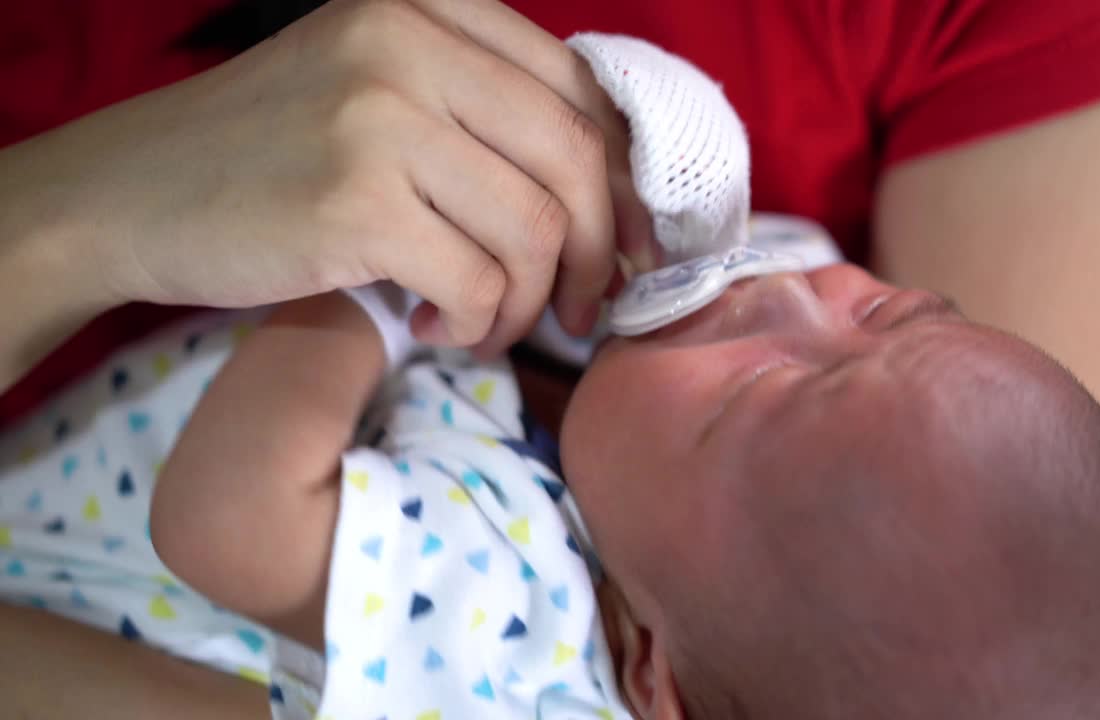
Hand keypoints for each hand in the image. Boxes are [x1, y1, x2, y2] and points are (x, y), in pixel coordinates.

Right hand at [9, 0, 649, 353]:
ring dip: (528, 302)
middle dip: (598, 254)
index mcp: (426, 7)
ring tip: (485, 324)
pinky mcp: (353, 203)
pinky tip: (434, 327)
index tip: (627, 246)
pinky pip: (477, 282)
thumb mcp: (373, 89)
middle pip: (574, 159)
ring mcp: (380, 119)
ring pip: (535, 230)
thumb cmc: (265, 155)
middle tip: (583, 311)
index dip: (621, 180)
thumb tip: (607, 190)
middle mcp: (408, 44)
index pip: (577, 89)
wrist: (127, 196)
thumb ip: (478, 109)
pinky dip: (474, 324)